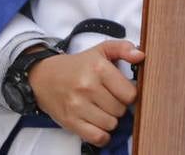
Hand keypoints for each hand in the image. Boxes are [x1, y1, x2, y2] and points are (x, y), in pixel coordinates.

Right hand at [28, 40, 144, 148]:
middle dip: (119, 106)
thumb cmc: (77, 65)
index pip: (130, 93)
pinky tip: (99, 125)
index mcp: (99, 68)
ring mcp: (78, 106)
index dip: (129, 94)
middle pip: (121, 110)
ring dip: (110, 120)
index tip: (123, 91)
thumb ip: (123, 48)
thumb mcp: (100, 50)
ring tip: (102, 110)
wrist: (43, 77)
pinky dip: (102, 135)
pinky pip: (97, 137)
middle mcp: (88, 87)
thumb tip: (141, 55)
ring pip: (111, 124)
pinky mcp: (70, 121)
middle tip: (110, 99)